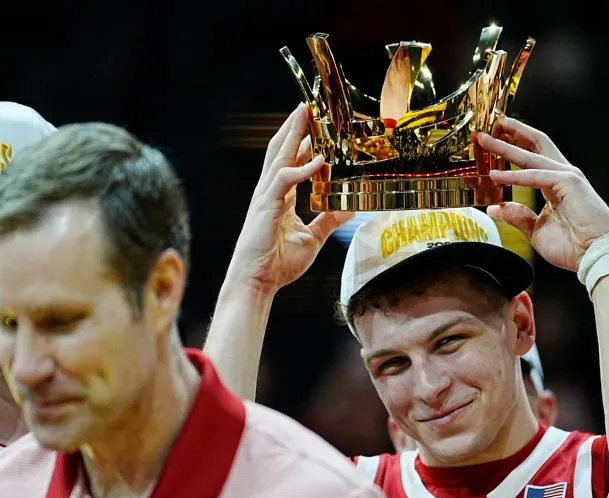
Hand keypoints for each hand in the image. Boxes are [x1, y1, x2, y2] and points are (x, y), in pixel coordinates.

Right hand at [227, 104, 353, 294]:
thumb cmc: (277, 263)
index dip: (304, 143)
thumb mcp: (313, 238)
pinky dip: (302, 168)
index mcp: (281, 197)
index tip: (318, 127)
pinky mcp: (266, 205)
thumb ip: (329, 221)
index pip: (292, 161)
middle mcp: (272, 191)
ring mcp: (267, 196)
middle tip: (307, 105)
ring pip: (280, 156)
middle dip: (295, 127)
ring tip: (305, 113)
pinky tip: (319, 160)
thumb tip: (350, 208)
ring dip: (294, 133)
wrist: (258, 281)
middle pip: (282, 150)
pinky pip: (285, 179)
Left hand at [476, 117, 608, 272]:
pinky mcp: (569, 182)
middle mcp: (561, 175)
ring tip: (486, 140)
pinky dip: (515, 175)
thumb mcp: (535, 229)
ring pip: (532, 155)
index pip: (531, 157)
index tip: (491, 141)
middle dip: (511, 133)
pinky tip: (496, 175)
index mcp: (554, 183)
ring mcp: (566, 176)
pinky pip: (536, 176)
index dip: (512, 146)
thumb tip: (494, 208)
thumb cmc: (572, 245)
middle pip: (534, 145)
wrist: (594, 256)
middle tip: (487, 127)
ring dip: (506, 147)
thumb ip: (517, 216)